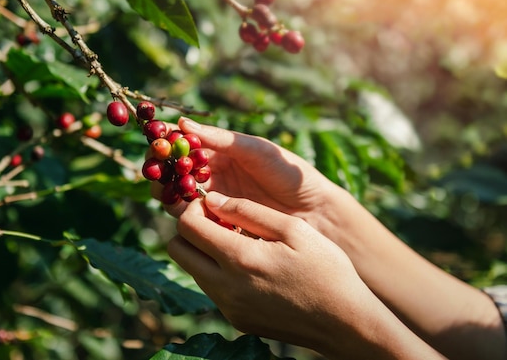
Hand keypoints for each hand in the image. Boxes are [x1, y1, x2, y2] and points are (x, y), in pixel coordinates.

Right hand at [153, 117, 343, 233]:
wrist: (313, 210)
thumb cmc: (287, 172)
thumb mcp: (254, 150)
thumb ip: (220, 139)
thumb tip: (182, 123)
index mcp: (218, 153)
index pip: (182, 146)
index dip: (165, 144)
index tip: (155, 144)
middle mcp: (210, 177)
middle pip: (172, 174)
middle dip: (161, 173)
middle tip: (156, 173)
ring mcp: (213, 202)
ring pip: (178, 198)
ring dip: (169, 195)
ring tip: (172, 193)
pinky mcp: (218, 225)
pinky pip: (195, 221)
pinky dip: (187, 217)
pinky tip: (190, 213)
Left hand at [168, 192, 445, 358]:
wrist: (345, 323)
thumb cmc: (326, 269)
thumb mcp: (293, 229)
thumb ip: (248, 211)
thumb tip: (212, 199)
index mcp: (240, 259)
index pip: (187, 226)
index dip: (193, 207)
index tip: (211, 201)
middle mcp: (226, 287)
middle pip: (177, 250)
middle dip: (190, 229)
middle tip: (217, 219)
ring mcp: (229, 307)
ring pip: (193, 270)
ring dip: (205, 251)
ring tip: (237, 240)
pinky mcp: (236, 320)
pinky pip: (212, 289)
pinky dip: (219, 272)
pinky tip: (249, 265)